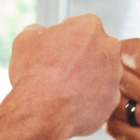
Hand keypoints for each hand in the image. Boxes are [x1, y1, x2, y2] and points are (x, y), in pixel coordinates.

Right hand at [8, 14, 121, 138]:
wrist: (42, 113)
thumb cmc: (34, 74)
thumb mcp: (25, 41)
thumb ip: (36, 30)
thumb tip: (39, 32)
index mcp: (90, 26)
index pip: (78, 26)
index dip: (63, 38)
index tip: (53, 50)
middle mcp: (109, 47)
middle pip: (94, 47)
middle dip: (80, 55)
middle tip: (59, 69)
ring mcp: (114, 75)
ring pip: (100, 72)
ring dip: (86, 77)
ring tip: (63, 88)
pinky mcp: (113, 99)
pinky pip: (101, 95)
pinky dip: (89, 98)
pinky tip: (71, 102)